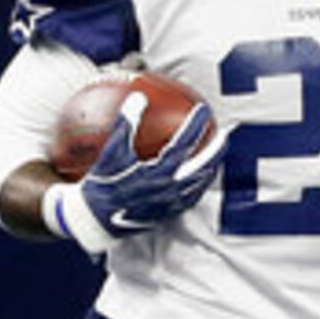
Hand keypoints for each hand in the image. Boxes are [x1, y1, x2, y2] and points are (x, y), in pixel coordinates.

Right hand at [75, 90, 225, 233]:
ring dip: (210, 167)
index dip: (196, 125)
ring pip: (200, 184)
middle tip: (224, 134)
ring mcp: (171, 204)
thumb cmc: (101, 184)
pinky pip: (191, 198)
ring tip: (215, 156)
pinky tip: (196, 178)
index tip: (204, 110)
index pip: (185, 144)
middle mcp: (170, 190)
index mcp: (158, 173)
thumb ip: (125, 124)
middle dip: (216, 150)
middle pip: (203, 167)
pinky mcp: (168, 214)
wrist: (95, 221)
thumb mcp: (110, 153)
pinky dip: (198, 185)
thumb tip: (138, 97)